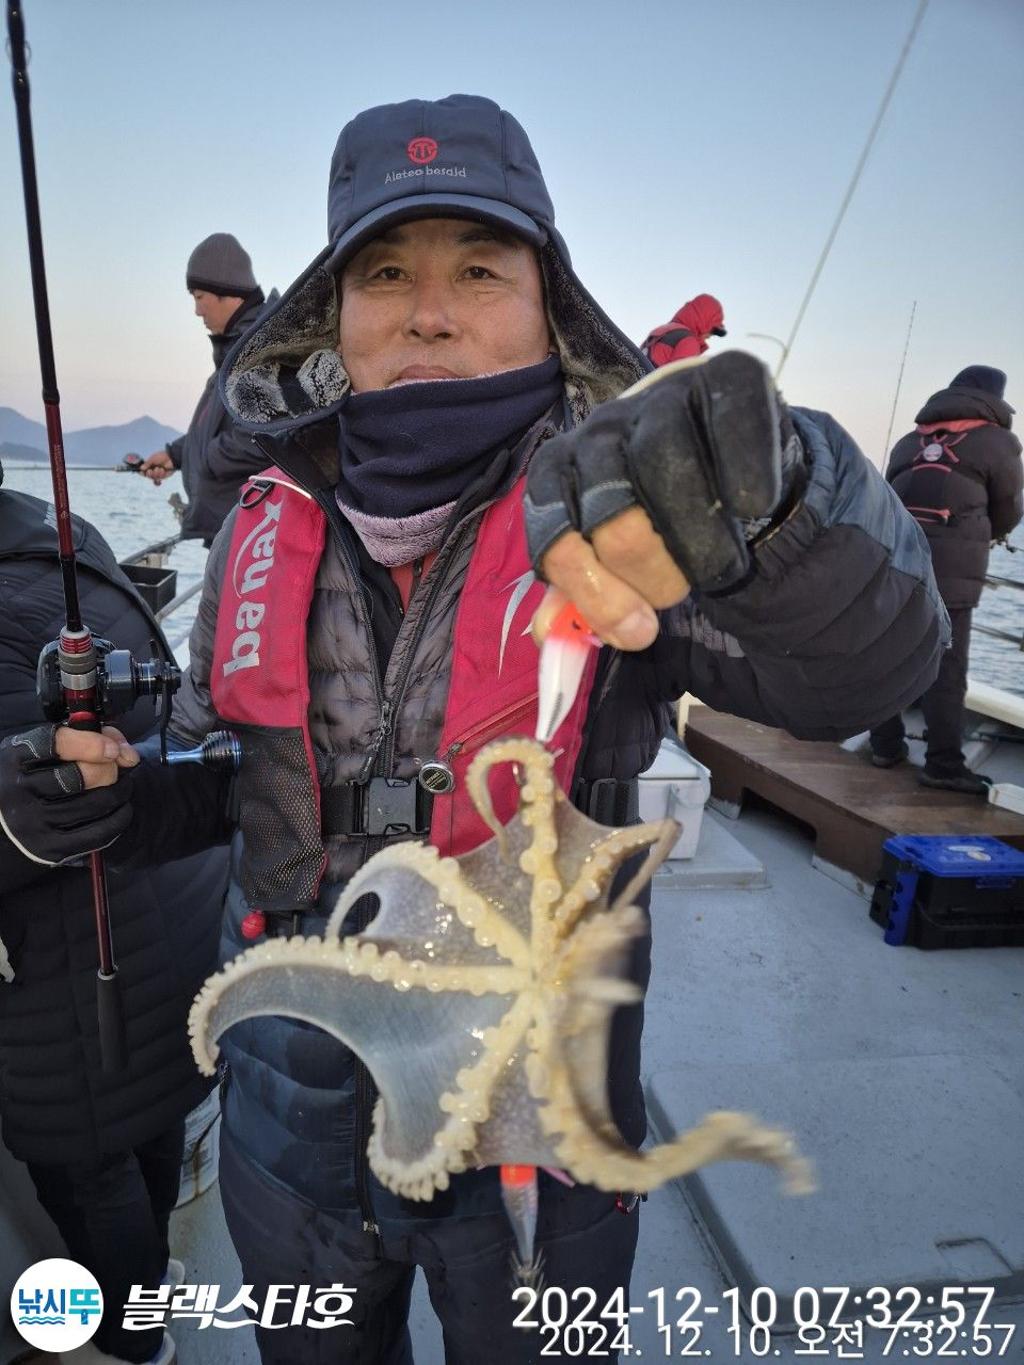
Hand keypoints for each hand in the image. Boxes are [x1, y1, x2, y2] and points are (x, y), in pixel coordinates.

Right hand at [0, 724, 139, 866]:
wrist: (2, 823)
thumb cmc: (31, 778)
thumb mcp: (42, 750)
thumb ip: (86, 737)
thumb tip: (126, 753)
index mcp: (15, 758)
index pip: (57, 744)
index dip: (93, 744)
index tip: (112, 749)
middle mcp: (19, 790)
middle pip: (83, 775)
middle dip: (110, 769)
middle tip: (115, 769)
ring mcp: (33, 822)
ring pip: (96, 803)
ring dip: (120, 792)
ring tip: (121, 787)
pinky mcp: (49, 848)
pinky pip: (99, 832)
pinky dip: (120, 817)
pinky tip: (121, 808)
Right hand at [140, 450, 174, 483]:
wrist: (171, 458)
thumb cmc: (162, 456)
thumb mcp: (152, 459)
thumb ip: (147, 464)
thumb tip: (141, 468)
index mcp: (149, 465)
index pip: (143, 471)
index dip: (141, 473)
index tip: (141, 472)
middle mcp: (153, 470)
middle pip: (148, 476)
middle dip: (148, 474)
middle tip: (150, 471)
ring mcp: (158, 473)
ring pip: (153, 478)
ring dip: (155, 473)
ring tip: (158, 468)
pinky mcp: (163, 476)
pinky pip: (159, 478)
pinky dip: (160, 474)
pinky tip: (163, 470)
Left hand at [523, 352, 790, 649]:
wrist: (740, 469)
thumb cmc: (666, 526)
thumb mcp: (616, 567)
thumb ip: (583, 600)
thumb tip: (553, 632)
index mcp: (557, 473)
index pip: (554, 540)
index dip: (595, 596)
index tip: (637, 631)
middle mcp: (599, 428)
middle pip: (612, 519)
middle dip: (650, 578)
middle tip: (680, 597)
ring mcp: (659, 398)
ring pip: (668, 474)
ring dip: (700, 543)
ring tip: (721, 570)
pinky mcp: (726, 377)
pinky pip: (733, 427)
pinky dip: (745, 473)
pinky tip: (751, 505)